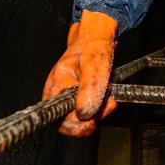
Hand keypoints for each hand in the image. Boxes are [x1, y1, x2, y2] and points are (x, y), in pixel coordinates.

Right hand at [42, 9, 117, 136]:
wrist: (98, 37)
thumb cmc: (91, 46)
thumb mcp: (93, 65)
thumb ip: (89, 89)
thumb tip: (85, 113)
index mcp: (55, 88)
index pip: (56, 120)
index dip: (72, 127)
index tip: (90, 123)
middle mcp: (60, 96)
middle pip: (72, 122)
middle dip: (92, 118)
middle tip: (107, 105)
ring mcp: (71, 97)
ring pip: (85, 118)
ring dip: (100, 111)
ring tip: (109, 95)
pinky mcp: (82, 97)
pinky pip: (92, 110)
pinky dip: (102, 106)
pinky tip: (108, 95)